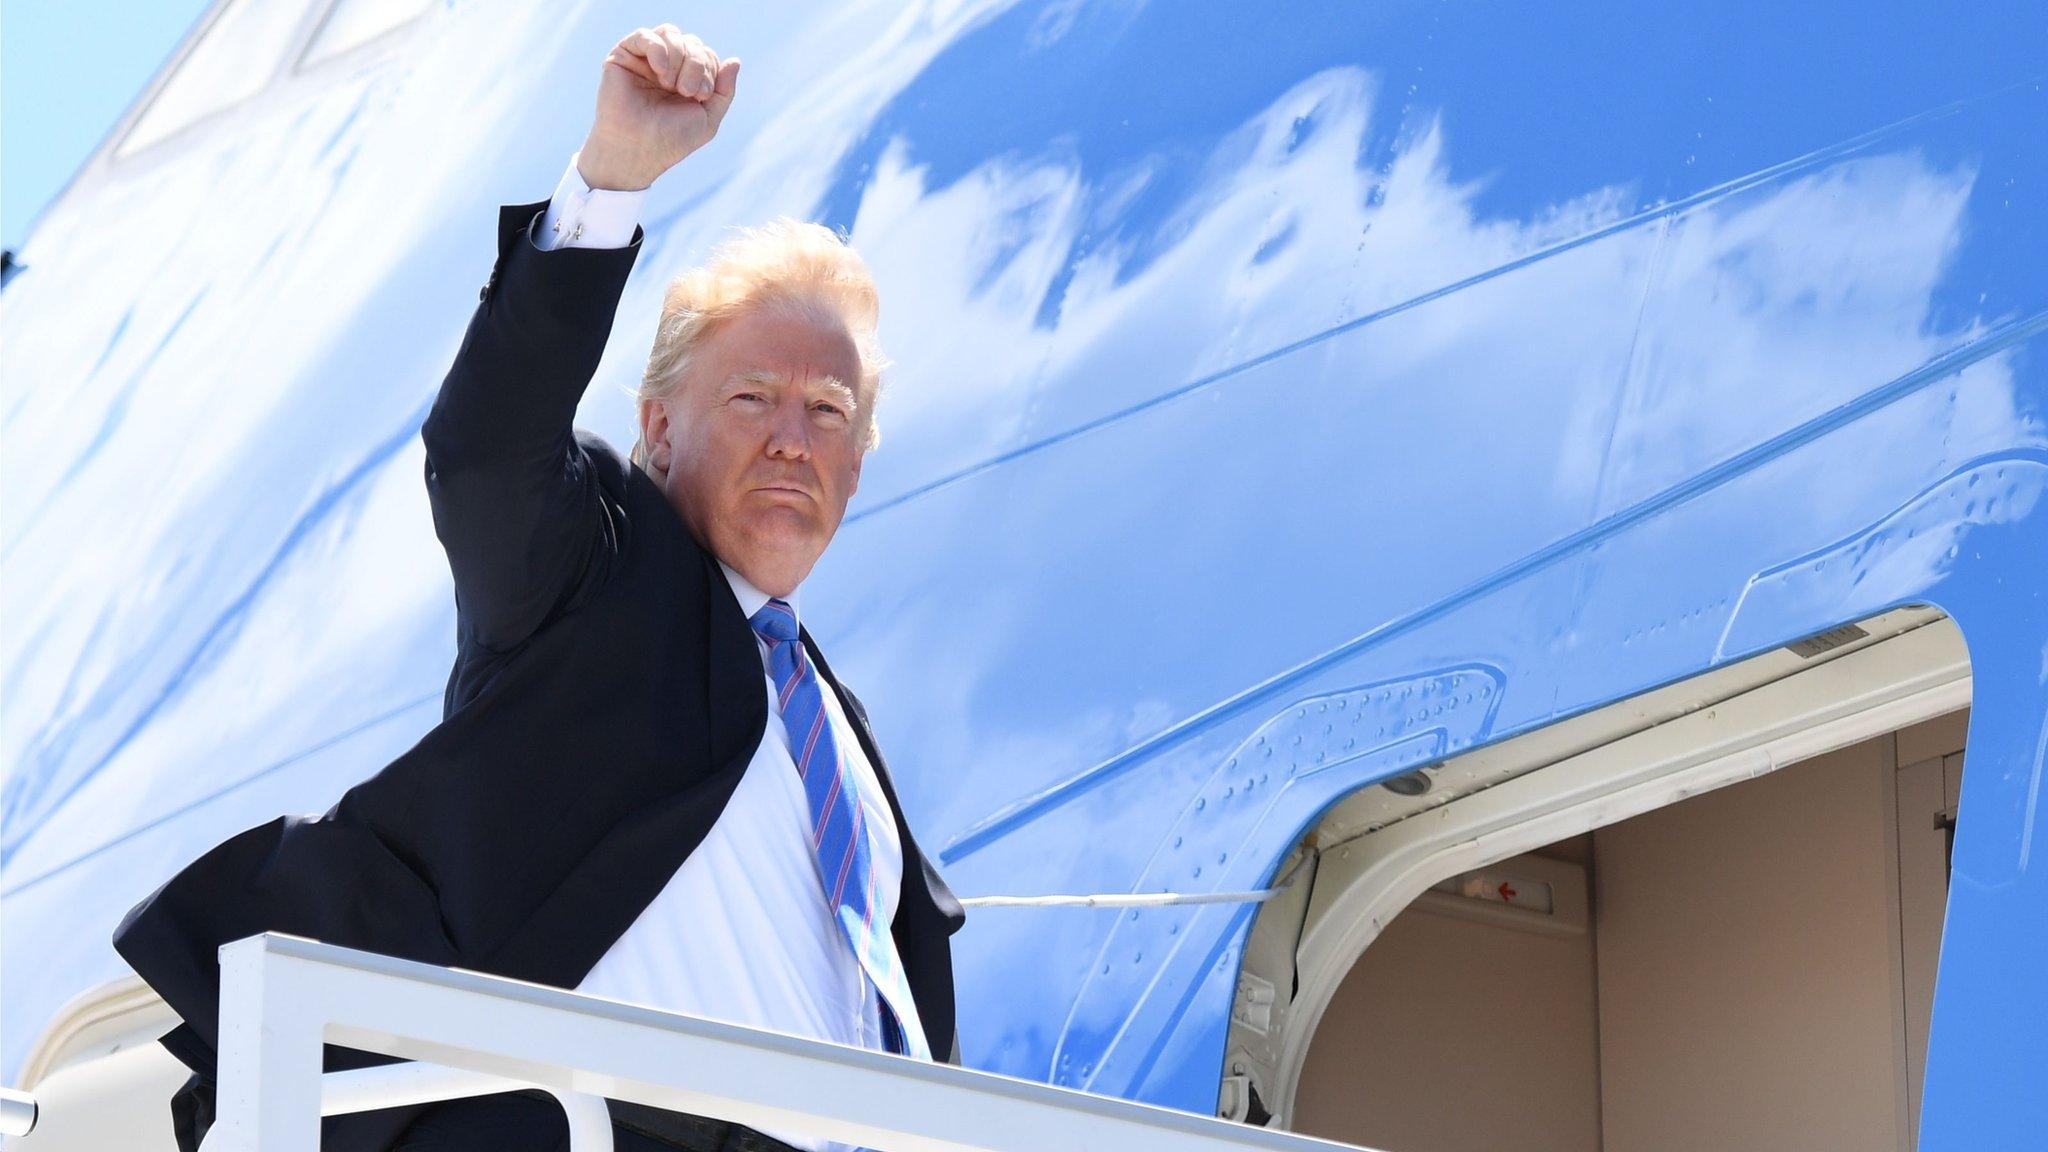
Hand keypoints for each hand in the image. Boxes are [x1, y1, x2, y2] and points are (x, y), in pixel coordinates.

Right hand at [577, 25, 739, 191]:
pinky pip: (644, 35)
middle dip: (696, 65)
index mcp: (686, 78)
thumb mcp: (708, 118)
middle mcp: (667, 66)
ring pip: (671, 33)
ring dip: (679, 57)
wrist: (638, 149)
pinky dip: (658, 49)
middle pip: (692, 43)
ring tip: (670, 84)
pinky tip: (660, 71)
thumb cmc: (671, 139)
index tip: (701, 97)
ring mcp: (644, 60)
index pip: (706, 54)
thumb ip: (724, 91)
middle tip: (686, 91)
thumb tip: (735, 61)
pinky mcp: (623, 56)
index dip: (710, 69)